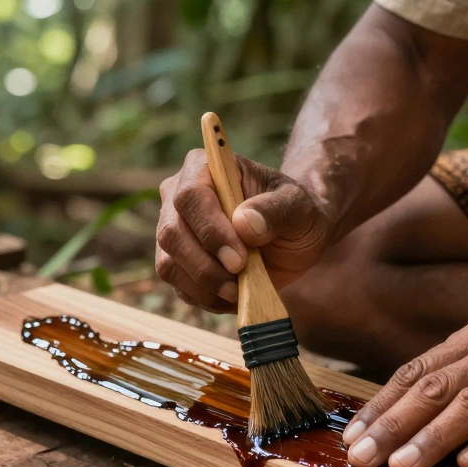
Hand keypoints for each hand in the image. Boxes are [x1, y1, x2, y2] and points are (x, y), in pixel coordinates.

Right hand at [156, 150, 334, 312]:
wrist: (293, 237)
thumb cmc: (295, 212)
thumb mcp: (298, 206)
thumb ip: (276, 209)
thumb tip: (244, 222)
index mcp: (205, 168)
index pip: (190, 196)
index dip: (210, 230)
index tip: (238, 259)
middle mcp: (178, 196)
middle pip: (171, 233)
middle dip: (205, 265)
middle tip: (239, 282)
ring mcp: (174, 231)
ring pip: (169, 264)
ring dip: (204, 286)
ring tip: (240, 291)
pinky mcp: (177, 263)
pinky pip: (179, 287)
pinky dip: (205, 299)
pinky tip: (234, 296)